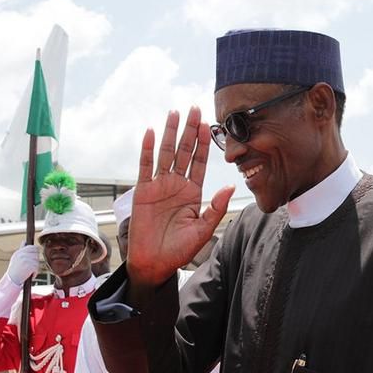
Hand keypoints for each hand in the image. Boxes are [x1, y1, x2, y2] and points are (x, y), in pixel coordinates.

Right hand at [7, 244, 39, 285]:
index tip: (33, 257)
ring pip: (37, 261)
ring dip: (34, 267)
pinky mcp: (30, 266)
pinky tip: (28, 275)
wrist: (11, 281)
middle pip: (36, 254)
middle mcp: (22, 255)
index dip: (35, 252)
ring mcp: (26, 260)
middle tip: (28, 266)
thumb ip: (21, 249)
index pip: (32, 247)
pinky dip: (34, 273)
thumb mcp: (16, 258)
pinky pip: (37, 268)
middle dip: (34, 260)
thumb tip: (24, 241)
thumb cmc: (14, 270)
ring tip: (27, 271)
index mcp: (19, 252)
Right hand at [127, 107, 234, 288]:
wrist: (155, 263)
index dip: (204, 144)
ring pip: (166, 154)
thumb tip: (229, 187)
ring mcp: (159, 186)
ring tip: (174, 113)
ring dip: (170, 134)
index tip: (209, 125)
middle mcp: (177, 185)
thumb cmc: (180, 250)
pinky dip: (148, 150)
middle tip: (194, 109)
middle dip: (189, 131)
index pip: (200, 162)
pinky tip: (151, 133)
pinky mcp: (143, 191)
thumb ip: (216, 208)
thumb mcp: (203, 230)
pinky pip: (145, 167)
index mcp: (193, 192)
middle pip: (184, 152)